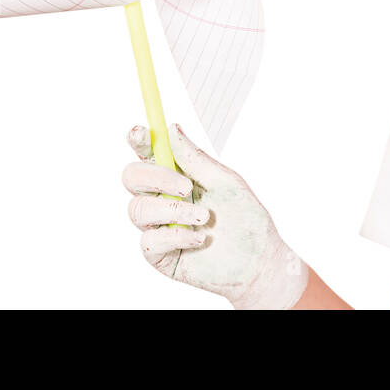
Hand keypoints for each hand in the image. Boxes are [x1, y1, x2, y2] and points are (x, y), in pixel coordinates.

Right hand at [121, 122, 308, 309]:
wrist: (257, 260)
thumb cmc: (244, 219)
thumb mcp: (225, 182)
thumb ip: (196, 159)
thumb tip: (172, 129)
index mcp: (176, 176)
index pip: (148, 153)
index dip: (139, 140)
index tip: (141, 132)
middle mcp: (163, 198)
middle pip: (132, 178)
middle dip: (155, 178)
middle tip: (187, 186)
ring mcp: (158, 226)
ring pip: (138, 209)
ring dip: (173, 210)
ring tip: (204, 217)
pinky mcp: (159, 255)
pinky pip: (149, 241)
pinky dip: (176, 237)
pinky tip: (200, 240)